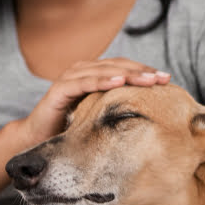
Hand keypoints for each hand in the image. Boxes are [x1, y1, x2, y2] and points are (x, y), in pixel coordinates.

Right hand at [18, 58, 169, 144]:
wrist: (37, 139)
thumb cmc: (72, 130)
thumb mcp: (101, 119)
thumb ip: (120, 113)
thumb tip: (152, 119)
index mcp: (96, 75)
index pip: (126, 68)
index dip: (146, 72)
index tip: (168, 80)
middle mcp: (84, 71)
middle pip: (119, 65)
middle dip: (142, 71)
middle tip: (163, 78)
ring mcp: (71, 78)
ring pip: (104, 70)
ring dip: (128, 74)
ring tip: (148, 79)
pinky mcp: (60, 89)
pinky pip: (84, 82)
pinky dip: (101, 81)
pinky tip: (118, 83)